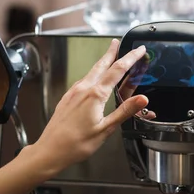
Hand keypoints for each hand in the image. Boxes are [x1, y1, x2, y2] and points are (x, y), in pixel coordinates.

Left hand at [32, 39, 148, 175]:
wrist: (50, 150)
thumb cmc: (76, 144)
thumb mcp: (106, 129)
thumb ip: (124, 111)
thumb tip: (142, 99)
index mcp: (94, 95)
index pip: (117, 70)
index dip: (130, 58)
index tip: (139, 50)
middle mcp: (82, 89)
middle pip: (101, 65)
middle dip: (111, 52)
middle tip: (118, 42)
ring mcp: (73, 93)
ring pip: (91, 72)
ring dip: (102, 63)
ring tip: (109, 58)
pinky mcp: (67, 98)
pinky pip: (83, 81)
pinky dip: (93, 75)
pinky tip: (94, 80)